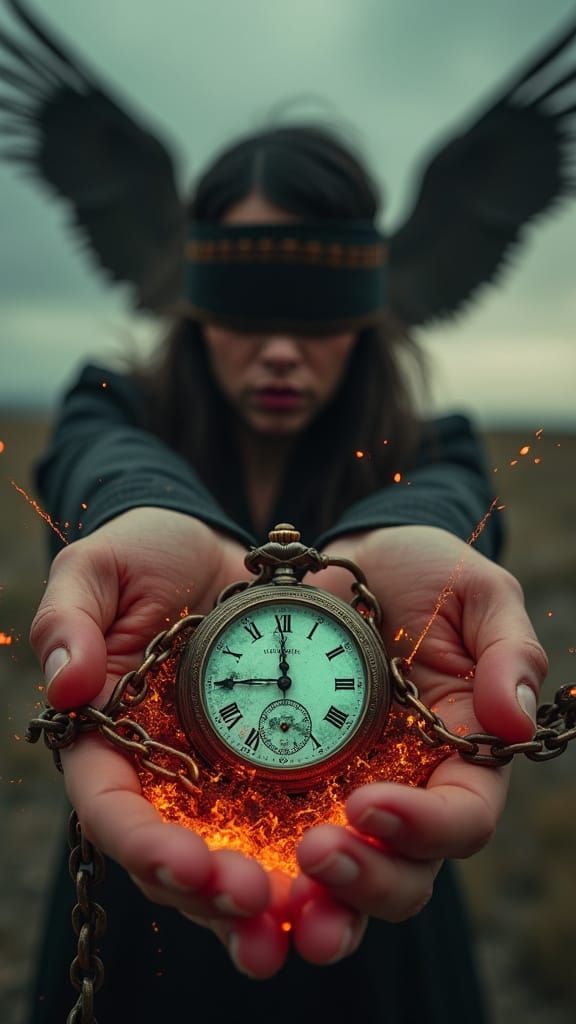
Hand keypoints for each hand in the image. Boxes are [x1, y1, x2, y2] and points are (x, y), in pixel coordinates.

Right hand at [29, 508, 292, 977]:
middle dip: (214, 896)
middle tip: (255, 905)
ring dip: (273, 905)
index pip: (113, 811)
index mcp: (109, 742)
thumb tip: (66, 680)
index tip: (185, 862)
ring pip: (241, 868)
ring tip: (308, 923)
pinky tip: (351, 892)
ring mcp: (223, 787)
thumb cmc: (151, 556)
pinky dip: (322, 872)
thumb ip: (71, 614)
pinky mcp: (281, 779)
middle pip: (179, 863)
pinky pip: (297, 837)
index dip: (143, 846)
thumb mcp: (103, 567)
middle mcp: (165, 781)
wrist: (226, 555)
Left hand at [288, 525, 547, 964]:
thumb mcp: (475, 593)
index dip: (425, 828)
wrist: (342, 565)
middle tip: (316, 854)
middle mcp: (403, 795)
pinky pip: (266, 850)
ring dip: (305, 906)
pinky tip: (214, 881)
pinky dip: (247, 875)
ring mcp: (340, 799)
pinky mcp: (281, 791)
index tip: (369, 801)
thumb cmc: (421, 574)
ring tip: (265, 897)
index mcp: (457, 759)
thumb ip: (507, 650)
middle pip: (400, 876)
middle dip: (362, 883)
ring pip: (334, 885)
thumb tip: (513, 722)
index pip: (461, 820)